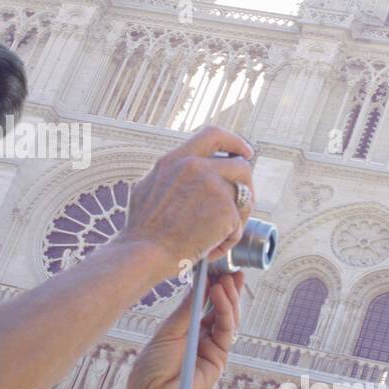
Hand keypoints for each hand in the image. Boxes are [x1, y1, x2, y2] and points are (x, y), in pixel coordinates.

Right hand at [116, 125, 256, 275]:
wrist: (143, 253)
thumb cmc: (142, 231)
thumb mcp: (148, 188)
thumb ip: (172, 176)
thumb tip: (189, 175)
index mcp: (176, 159)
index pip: (213, 135)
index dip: (235, 142)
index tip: (245, 152)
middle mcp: (196, 167)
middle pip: (240, 166)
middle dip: (246, 187)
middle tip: (241, 206)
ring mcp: (213, 187)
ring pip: (244, 198)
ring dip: (237, 218)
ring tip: (218, 237)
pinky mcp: (225, 210)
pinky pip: (237, 225)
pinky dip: (228, 240)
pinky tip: (210, 249)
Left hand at [122, 268, 243, 388]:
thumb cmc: (153, 367)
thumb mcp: (169, 332)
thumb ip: (188, 310)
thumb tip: (199, 285)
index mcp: (183, 329)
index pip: (202, 303)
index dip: (210, 287)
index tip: (216, 268)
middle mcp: (199, 336)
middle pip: (219, 309)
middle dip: (226, 289)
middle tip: (230, 269)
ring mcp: (211, 347)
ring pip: (227, 318)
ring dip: (228, 297)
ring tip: (226, 278)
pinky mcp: (220, 357)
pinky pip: (226, 330)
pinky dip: (225, 311)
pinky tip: (220, 294)